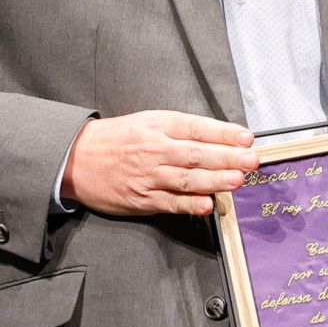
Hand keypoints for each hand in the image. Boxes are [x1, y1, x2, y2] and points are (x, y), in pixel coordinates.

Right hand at [62, 112, 259, 217]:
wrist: (76, 158)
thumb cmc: (118, 139)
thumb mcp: (148, 122)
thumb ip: (182, 130)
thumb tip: (220, 138)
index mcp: (158, 126)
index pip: (197, 128)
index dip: (223, 133)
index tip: (246, 138)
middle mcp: (154, 149)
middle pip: (196, 153)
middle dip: (227, 157)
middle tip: (251, 160)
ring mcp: (148, 176)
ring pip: (186, 178)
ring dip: (215, 180)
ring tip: (237, 180)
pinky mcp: (141, 198)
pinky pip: (170, 202)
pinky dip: (190, 204)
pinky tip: (208, 204)